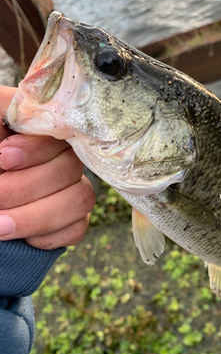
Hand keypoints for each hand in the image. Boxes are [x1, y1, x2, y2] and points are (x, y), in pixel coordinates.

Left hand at [0, 85, 95, 248]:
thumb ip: (6, 116)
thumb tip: (18, 138)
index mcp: (37, 128)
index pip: (60, 132)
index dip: (36, 149)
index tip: (2, 158)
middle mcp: (60, 154)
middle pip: (71, 169)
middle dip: (25, 188)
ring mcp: (68, 187)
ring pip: (80, 199)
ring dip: (36, 218)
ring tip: (0, 227)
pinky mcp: (68, 219)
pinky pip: (77, 228)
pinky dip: (49, 235)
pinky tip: (21, 237)